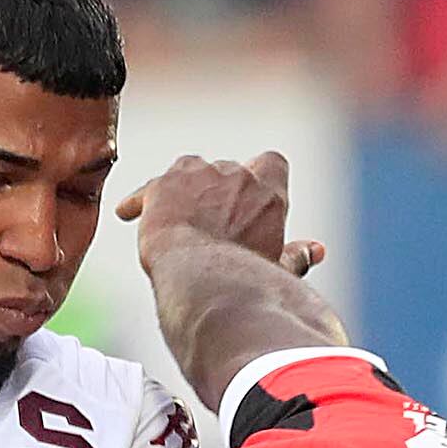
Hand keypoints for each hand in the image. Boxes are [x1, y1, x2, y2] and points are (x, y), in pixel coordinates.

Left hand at [118, 150, 299, 275]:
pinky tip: (129, 214)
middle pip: (226, 170)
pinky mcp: (166, 184)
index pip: (272, 164)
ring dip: (182, 190)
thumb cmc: (248, 284)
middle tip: (204, 222)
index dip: (261, 177)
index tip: (250, 200)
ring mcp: (201, 176)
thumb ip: (295, 254)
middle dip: (215, 192)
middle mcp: (237, 175)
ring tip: (170, 216)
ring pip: (188, 172)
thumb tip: (317, 249)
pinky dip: (142, 201)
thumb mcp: (277, 269)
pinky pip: (151, 187)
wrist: (208, 282)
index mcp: (270, 192)